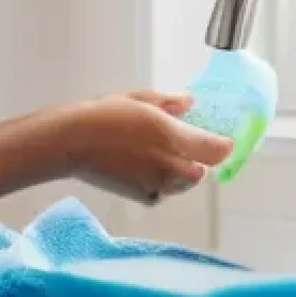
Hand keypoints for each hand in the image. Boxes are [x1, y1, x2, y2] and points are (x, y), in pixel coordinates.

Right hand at [57, 90, 233, 204]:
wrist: (72, 142)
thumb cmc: (103, 116)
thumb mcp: (141, 99)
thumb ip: (171, 103)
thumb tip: (189, 103)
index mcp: (173, 136)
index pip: (217, 149)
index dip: (223, 144)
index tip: (224, 139)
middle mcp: (169, 166)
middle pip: (202, 169)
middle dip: (199, 157)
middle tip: (186, 141)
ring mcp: (157, 185)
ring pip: (184, 181)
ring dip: (182, 170)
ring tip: (161, 151)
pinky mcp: (144, 197)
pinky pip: (164, 191)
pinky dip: (162, 183)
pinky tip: (146, 165)